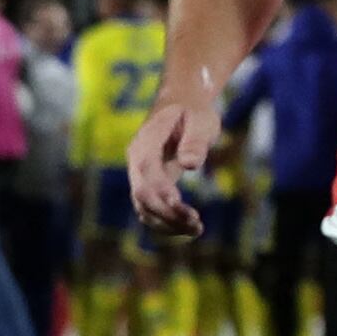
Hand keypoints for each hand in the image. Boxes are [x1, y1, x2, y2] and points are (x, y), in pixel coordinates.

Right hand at [124, 92, 218, 234]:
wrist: (180, 105)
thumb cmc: (192, 112)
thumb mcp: (200, 119)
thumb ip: (195, 141)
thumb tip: (190, 165)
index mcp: (146, 142)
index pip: (147, 170)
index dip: (160, 189)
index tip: (179, 204)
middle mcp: (136, 161)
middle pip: (141, 193)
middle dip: (166, 213)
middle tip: (196, 224)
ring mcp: (139, 174)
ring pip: (143, 207)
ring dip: (166, 223)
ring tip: (197, 230)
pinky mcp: (148, 184)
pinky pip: (150, 209)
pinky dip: (165, 222)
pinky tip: (189, 229)